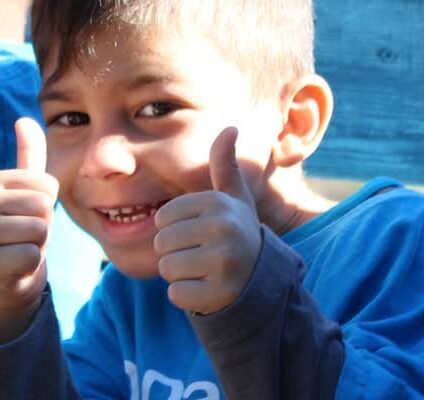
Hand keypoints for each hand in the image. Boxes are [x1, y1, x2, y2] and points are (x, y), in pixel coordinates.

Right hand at [0, 117, 58, 343]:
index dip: (48, 205)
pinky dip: (30, 265)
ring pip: (38, 231)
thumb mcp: (28, 191)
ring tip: (21, 247)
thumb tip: (24, 119)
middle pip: (43, 207)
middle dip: (44, 225)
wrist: (8, 277)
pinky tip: (15, 265)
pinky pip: (31, 256)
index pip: (48, 185)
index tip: (30, 215)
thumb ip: (30, 155)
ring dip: (38, 245)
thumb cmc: (22, 228)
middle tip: (27, 235)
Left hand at [154, 127, 261, 314]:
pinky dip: (187, 297)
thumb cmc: (236, 234)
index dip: (175, 230)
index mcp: (220, 204)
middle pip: (161, 243)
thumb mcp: (233, 199)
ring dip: (181, 275)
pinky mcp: (220, 294)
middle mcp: (225, 230)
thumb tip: (230, 126)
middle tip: (203, 256)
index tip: (201, 234)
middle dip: (176, 253)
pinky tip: (209, 291)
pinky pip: (177, 294)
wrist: (262, 280)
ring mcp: (225, 263)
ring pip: (167, 269)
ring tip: (206, 272)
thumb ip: (225, 164)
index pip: (162, 218)